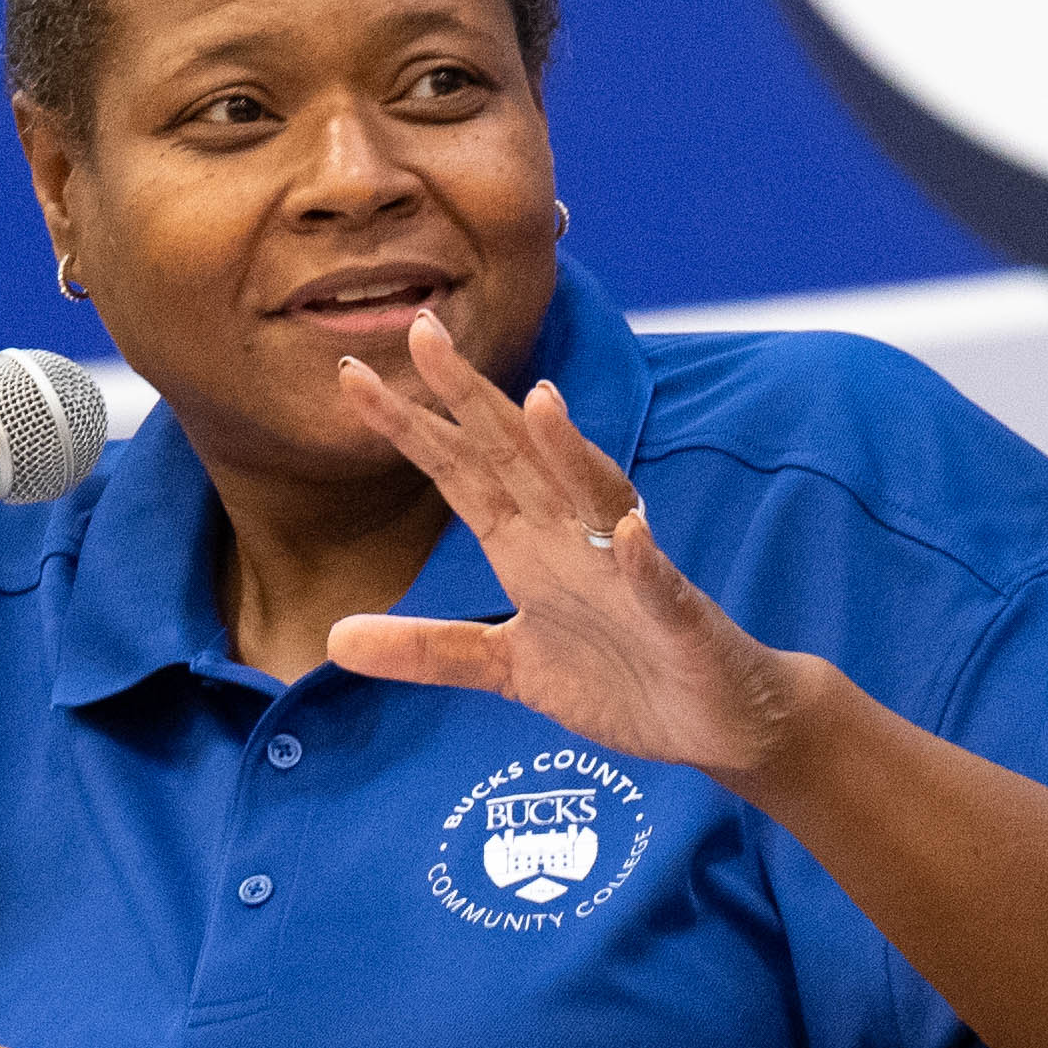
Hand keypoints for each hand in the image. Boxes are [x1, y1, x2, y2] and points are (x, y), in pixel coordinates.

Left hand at [317, 309, 825, 787]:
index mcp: (527, 547)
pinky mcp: (678, 619)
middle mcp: (572, 541)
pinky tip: (627, 533)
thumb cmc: (617, 675)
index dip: (409, 425)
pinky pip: (660, 585)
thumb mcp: (505, 668)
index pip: (459, 472)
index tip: (351, 376)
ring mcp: (626, 575)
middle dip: (471, 398)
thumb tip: (336, 639)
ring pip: (594, 499)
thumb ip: (429, 649)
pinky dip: (643, 560)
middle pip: (515, 457)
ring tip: (539, 399)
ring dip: (568, 451)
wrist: (712, 717)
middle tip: (423, 331)